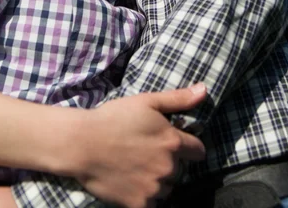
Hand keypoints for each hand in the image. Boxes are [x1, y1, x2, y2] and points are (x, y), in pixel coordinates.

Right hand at [76, 83, 206, 207]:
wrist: (82, 143)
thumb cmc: (114, 118)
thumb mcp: (147, 101)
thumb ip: (179, 99)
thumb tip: (205, 90)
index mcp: (173, 142)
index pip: (198, 151)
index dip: (188, 146)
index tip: (174, 144)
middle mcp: (168, 167)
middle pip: (179, 170)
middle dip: (168, 162)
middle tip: (145, 152)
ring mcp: (154, 188)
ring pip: (166, 188)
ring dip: (157, 181)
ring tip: (136, 167)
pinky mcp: (139, 205)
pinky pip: (152, 204)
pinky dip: (144, 196)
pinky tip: (130, 182)